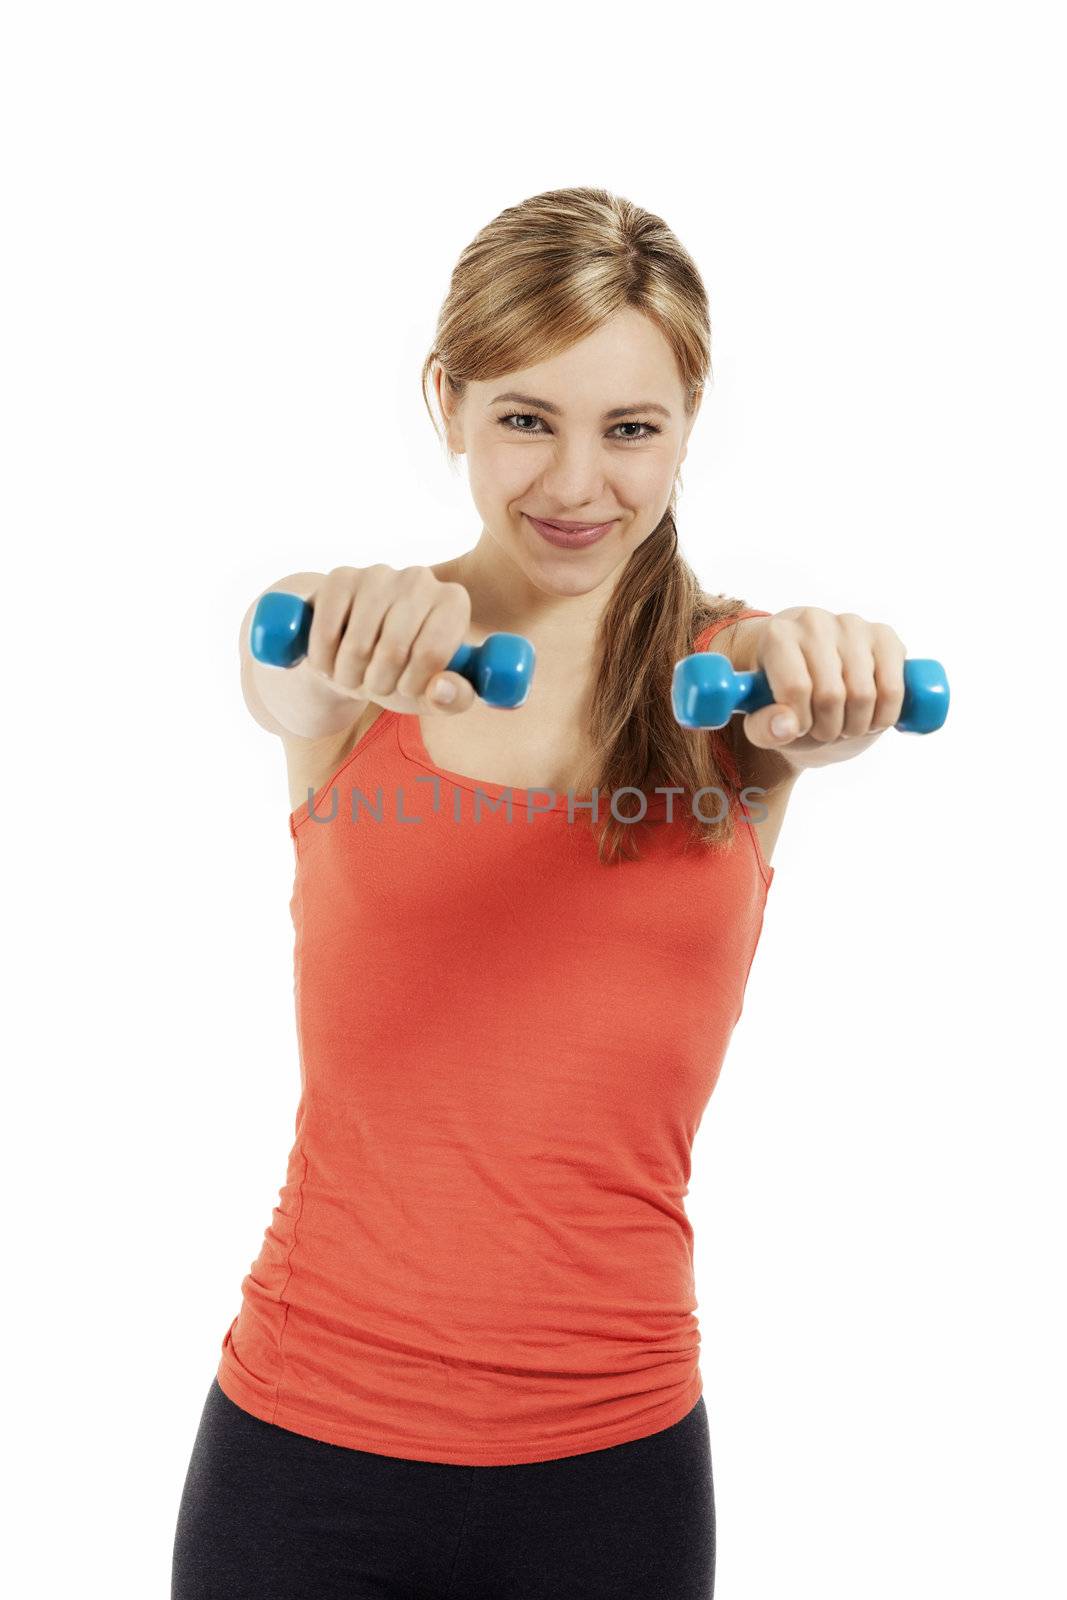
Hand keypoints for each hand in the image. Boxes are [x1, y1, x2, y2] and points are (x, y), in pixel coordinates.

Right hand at [303, 564, 477, 715]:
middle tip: (376, 683)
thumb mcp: (432, 693)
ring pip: (357, 646)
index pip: (431, 654)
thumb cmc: (401, 673)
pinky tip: (331, 660)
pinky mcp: (340, 578)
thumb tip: (441, 689)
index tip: (406, 686)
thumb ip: (455, 698)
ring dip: (349, 676)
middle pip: (393, 651)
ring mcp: (379, 574)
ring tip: (354, 673)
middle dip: (379, 683)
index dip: (412, 684)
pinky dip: (324, 661)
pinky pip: (326, 634)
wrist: (355, 654)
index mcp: (453, 603)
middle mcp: (420, 579)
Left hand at [739, 607, 907, 770]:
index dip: (800, 721)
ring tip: (842, 722)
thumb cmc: (783, 699)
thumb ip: (763, 728)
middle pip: (831, 696)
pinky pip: (893, 690)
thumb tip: (786, 727)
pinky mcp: (885, 636)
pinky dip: (883, 716)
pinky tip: (869, 715)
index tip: (798, 725)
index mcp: (777, 635)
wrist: (811, 674)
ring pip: (864, 695)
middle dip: (828, 728)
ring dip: (855, 726)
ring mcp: (852, 625)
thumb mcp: (762, 720)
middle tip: (821, 729)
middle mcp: (813, 622)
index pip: (796, 688)